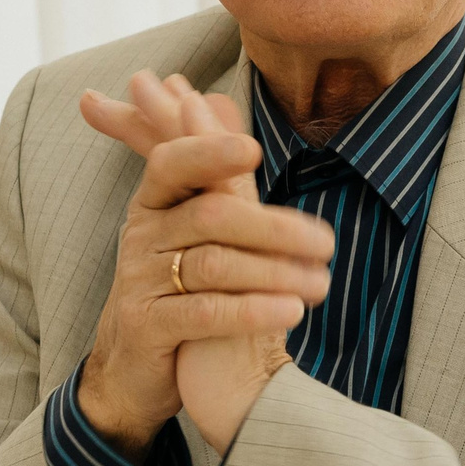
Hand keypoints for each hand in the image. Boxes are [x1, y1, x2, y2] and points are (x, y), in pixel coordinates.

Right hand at [75, 73, 331, 455]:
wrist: (136, 367)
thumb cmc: (176, 285)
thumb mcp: (190, 221)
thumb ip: (209, 168)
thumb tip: (214, 98)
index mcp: (155, 200)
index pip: (176, 162)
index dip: (211, 150)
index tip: (251, 148)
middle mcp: (141, 233)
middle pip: (211, 215)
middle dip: (274, 228)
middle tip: (327, 243)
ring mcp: (139, 279)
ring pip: (215, 265)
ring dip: (277, 273)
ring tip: (322, 285)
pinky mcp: (147, 325)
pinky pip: (205, 312)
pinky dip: (252, 310)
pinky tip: (291, 313)